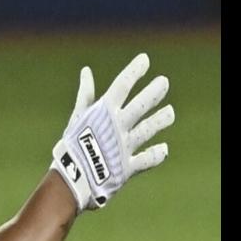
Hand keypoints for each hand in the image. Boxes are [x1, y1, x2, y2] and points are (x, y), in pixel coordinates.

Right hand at [50, 53, 173, 211]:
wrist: (70, 181)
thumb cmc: (70, 147)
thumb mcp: (76, 118)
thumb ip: (85, 96)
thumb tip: (86, 71)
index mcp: (103, 113)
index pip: (122, 86)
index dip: (134, 71)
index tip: (144, 59)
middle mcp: (117, 127)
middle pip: (140, 105)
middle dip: (153, 93)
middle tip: (164, 82)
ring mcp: (124, 147)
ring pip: (147, 130)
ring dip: (160, 120)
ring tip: (170, 113)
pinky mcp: (128, 167)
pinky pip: (147, 160)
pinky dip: (156, 154)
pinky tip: (164, 149)